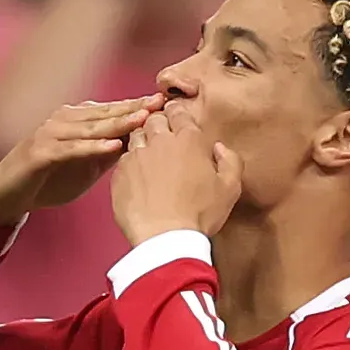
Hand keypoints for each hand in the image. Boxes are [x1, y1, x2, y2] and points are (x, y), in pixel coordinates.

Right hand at [0, 95, 163, 226]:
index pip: (113, 111)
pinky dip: (93, 147)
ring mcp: (51, 133)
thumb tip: (141, 144)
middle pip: (106, 113)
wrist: (9, 194)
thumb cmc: (49, 179)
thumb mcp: (86, 165)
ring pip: (92, 127)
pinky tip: (113, 146)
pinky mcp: (41, 152)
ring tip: (145, 119)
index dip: (139, 107)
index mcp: (77, 120)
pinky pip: (72, 148)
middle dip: (135, 108)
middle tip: (162, 102)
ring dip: (119, 122)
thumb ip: (109, 152)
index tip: (167, 104)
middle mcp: (64, 120)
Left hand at [111, 109, 241, 243]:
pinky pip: (123, 159)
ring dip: (142, 141)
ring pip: (135, 136)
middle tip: (162, 137)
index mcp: (188, 140)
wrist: (165, 237)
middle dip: (157, 124)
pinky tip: (136, 176)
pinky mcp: (120, 173)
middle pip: (153, 120)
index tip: (176, 119)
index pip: (178, 112)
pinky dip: (130, 163)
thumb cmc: (200, 214)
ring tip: (148, 156)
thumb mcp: (230, 189)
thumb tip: (219, 148)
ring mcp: (136, 156)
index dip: (176, 113)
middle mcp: (160, 141)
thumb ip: (230, 161)